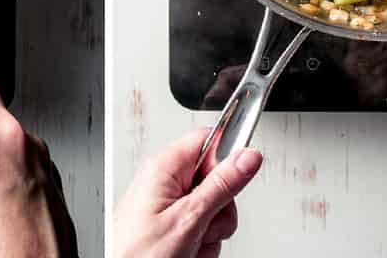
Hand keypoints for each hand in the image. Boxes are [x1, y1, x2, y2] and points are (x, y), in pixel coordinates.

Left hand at [114, 130, 262, 257]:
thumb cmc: (138, 255)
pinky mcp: (172, 227)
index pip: (209, 140)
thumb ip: (221, 186)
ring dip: (211, 233)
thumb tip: (248, 155)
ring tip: (191, 245)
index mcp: (165, 166)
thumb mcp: (188, 219)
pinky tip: (188, 253)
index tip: (241, 177)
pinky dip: (202, 245)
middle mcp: (165, 182)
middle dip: (219, 210)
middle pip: (216, 180)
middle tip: (205, 226)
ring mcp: (169, 206)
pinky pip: (203, 229)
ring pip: (213, 210)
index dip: (229, 158)